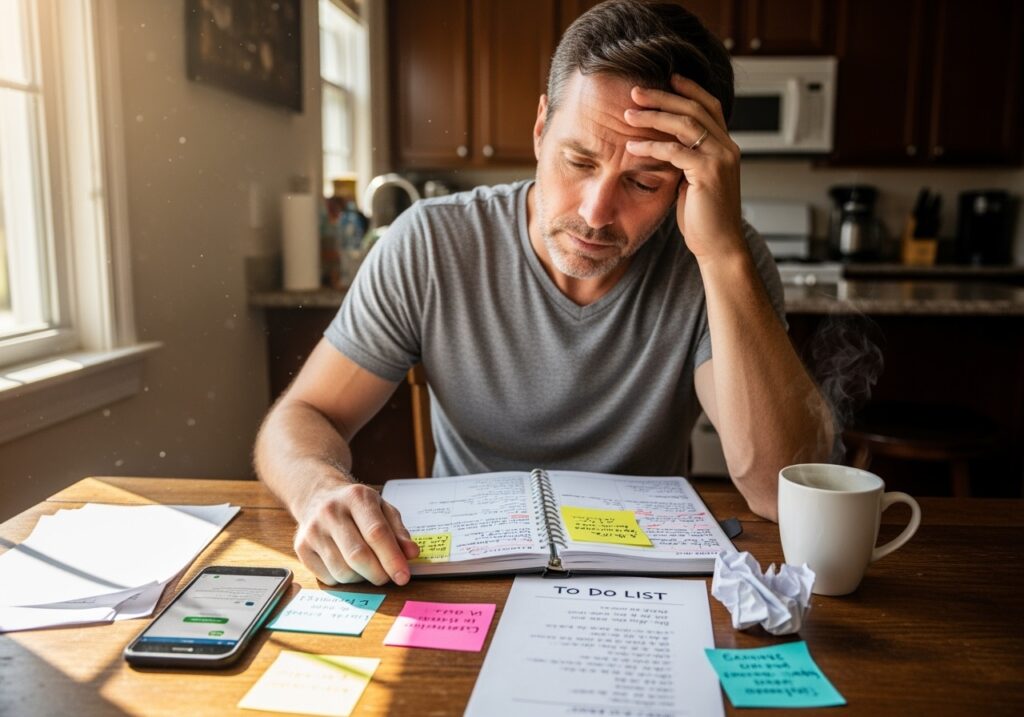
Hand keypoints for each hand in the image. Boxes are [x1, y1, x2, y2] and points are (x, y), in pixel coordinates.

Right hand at [292, 482, 419, 585]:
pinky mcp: (301, 548)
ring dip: (361, 578)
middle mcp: (331, 512)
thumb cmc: (356, 507)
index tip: (403, 576)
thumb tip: (411, 554)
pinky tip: (347, 565)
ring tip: (368, 567)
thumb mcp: (382, 508)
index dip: (392, 558)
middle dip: (378, 574)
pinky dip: (344, 579)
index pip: (376, 533)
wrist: (318, 496)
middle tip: (388, 577)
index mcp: (356, 497)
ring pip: (342, 571)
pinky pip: (328, 577)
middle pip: (358, 556)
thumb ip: (399, 531)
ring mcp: (313, 530)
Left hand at [623, 74, 745, 261]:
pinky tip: (632, 146)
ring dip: (653, 116)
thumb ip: (687, 161)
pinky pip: (675, 151)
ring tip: (628, 115)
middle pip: (694, 109)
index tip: (667, 79)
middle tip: (635, 92)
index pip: (709, 107)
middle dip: (663, 98)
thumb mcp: (695, 182)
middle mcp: (727, 148)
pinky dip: (651, 145)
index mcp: (725, 147)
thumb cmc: (704, 218)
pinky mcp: (708, 173)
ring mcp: (720, 159)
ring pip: (685, 125)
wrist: (719, 246)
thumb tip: (667, 147)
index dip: (689, 90)